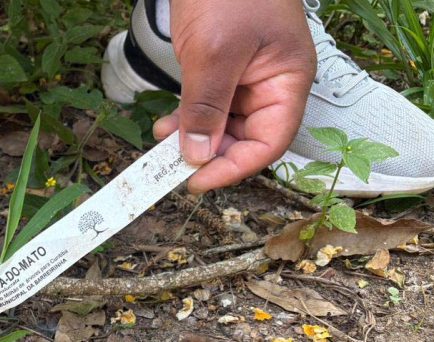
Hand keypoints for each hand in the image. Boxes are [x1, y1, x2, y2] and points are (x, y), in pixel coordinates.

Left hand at [153, 0, 315, 192]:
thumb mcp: (214, 53)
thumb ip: (206, 106)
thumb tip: (198, 154)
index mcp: (287, 80)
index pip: (270, 142)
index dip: (235, 167)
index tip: (196, 180)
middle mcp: (271, 84)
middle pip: (246, 139)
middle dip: (210, 154)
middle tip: (170, 166)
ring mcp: (246, 77)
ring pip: (223, 127)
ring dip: (194, 140)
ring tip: (162, 143)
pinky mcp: (222, 70)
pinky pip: (208, 107)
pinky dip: (187, 120)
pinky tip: (166, 126)